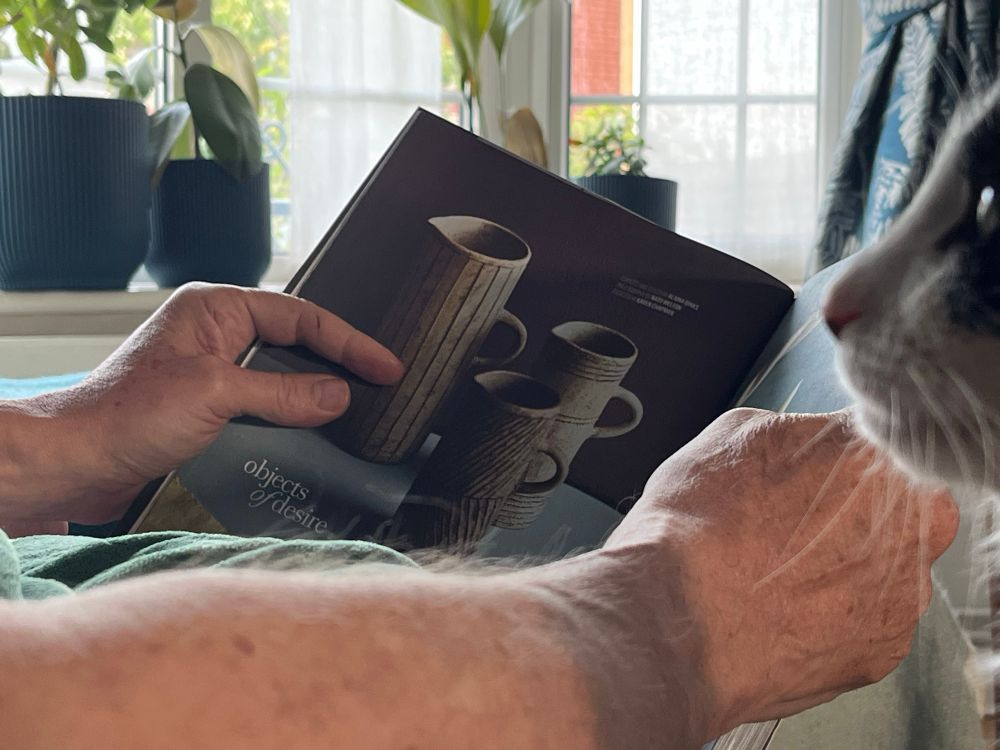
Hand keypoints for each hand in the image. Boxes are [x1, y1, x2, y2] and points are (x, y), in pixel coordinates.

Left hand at [2, 284, 402, 526]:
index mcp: (215, 308)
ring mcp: (211, 367)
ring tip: (360, 405)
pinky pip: (265, 400)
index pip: (300, 317)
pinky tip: (315, 430)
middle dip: (339, 360)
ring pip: (281, 372)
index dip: (348, 342)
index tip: (385, 366)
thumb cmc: (126, 414)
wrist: (75, 460)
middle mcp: (214, 331)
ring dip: (316, 390)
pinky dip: (293, 413)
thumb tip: (339, 395)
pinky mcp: (207, 402)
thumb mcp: (216, 395)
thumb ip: (283, 394)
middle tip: (383, 382)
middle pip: (295, 340)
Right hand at [604, 408, 958, 740]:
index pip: (885, 443)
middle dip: (857, 512)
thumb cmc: (697, 528)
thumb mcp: (735, 434)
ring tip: (778, 572)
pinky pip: (870, 621)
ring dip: (847, 567)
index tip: (817, 470)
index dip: (843, 456)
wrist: (675, 620)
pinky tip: (785, 609)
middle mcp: (909, 526)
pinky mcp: (883, 651)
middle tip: (794, 522)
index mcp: (877, 458)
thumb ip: (799, 431)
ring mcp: (902, 595)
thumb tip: (810, 441)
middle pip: (899, 508)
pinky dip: (836, 616)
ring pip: (888, 569)